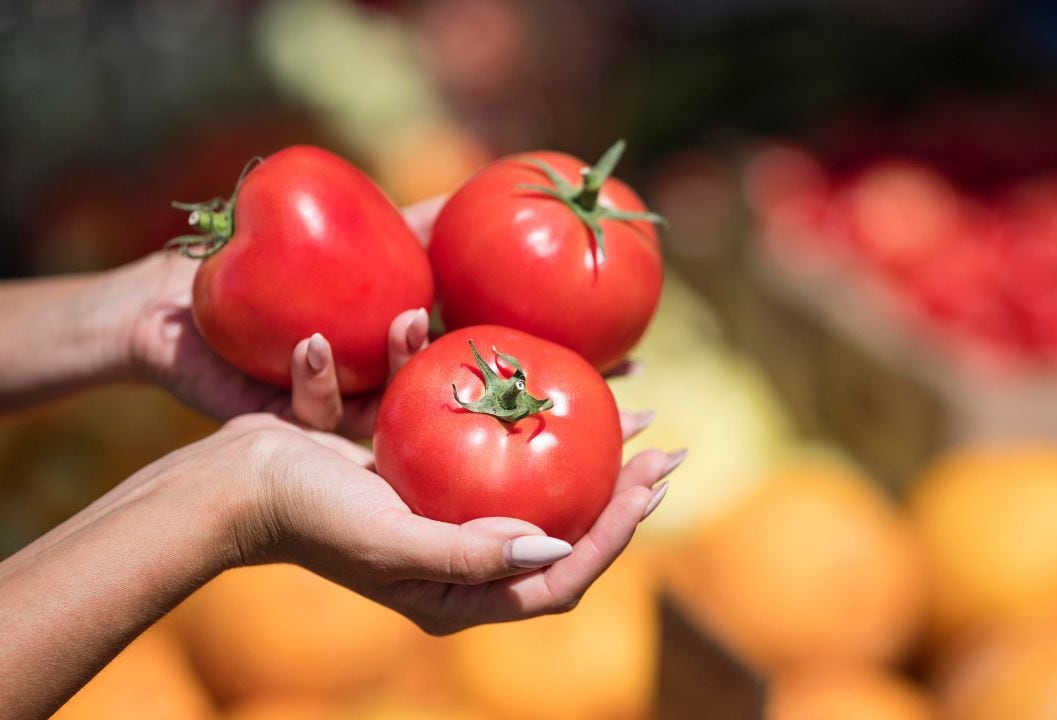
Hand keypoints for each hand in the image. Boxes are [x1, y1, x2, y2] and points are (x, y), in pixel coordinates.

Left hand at [117, 198, 447, 436]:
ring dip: (389, 370)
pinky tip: (310, 344)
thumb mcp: (338, 232)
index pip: (441, 349)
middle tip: (428, 315)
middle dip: (429, 355)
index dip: (470, 337)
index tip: (486, 303)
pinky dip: (315, 381)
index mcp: (388, 351)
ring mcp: (327, 407)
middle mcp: (366, 387)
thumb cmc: (256, 261)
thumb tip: (468, 197)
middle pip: (416, 385)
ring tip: (400, 323)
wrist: (170, 302)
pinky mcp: (280, 424)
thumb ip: (402, 224)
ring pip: (373, 408)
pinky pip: (308, 412)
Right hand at [221, 412, 680, 633]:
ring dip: (582, 444)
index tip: (654, 482)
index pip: (563, 576)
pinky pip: (484, 440)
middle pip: (562, 527)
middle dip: (619, 490)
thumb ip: (471, 552)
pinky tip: (540, 370)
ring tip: (633, 405)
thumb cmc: (308, 517)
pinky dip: (513, 409)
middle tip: (665, 447)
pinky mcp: (423, 468)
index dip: (617, 534)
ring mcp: (444, 510)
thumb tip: (555, 546)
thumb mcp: (392, 543)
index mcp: (460, 590)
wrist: (235, 479)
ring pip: (535, 479)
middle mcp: (461, 555)